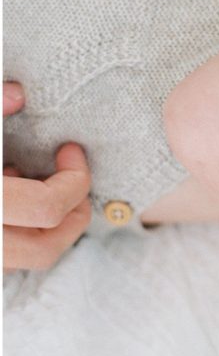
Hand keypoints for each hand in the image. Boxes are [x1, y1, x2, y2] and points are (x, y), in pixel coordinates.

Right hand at [3, 82, 91, 271]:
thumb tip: (19, 94)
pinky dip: (20, 237)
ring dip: (47, 230)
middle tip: (73, 182)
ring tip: (36, 189)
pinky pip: (7, 261)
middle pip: (45, 249)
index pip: (46, 208)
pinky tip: (10, 200)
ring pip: (27, 261)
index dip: (73, 180)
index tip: (72, 152)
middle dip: (71, 215)